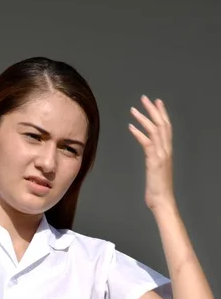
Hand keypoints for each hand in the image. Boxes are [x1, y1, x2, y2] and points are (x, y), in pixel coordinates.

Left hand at [129, 95, 173, 209]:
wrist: (162, 201)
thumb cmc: (158, 189)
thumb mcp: (156, 171)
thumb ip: (154, 160)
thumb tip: (150, 156)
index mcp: (167, 151)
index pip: (167, 127)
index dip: (162, 114)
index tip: (157, 102)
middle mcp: (166, 150)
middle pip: (162, 124)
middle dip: (153, 110)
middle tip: (145, 98)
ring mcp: (161, 155)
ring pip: (154, 131)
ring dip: (144, 118)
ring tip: (134, 109)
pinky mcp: (154, 161)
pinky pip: (147, 143)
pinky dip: (139, 133)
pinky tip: (131, 126)